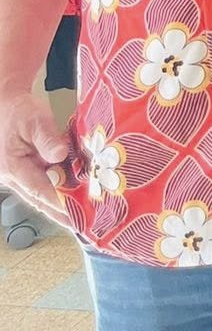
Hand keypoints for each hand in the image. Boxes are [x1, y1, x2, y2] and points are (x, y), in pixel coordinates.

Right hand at [0, 95, 73, 228]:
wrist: (5, 104)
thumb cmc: (18, 111)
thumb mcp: (34, 120)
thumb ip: (47, 138)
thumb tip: (60, 155)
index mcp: (12, 167)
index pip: (39, 190)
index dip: (59, 204)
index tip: (77, 215)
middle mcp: (11, 176)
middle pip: (39, 200)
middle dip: (60, 214)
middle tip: (83, 226)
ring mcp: (16, 176)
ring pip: (39, 195)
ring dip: (58, 206)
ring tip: (81, 217)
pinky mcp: (22, 172)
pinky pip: (39, 186)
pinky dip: (55, 193)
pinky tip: (72, 198)